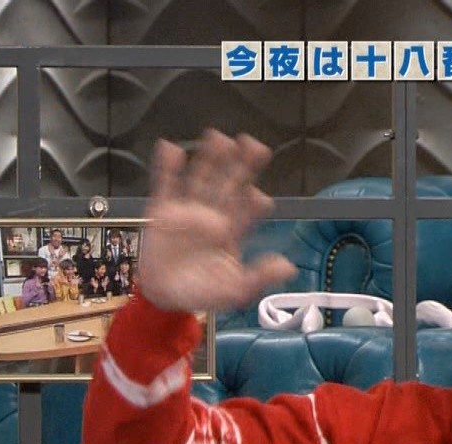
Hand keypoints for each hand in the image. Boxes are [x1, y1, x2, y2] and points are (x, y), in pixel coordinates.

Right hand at [135, 130, 294, 312]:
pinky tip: (170, 148)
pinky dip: (167, 167)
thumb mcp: (234, 291)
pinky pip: (166, 184)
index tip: (259, 198)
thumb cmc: (202, 293)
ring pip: (202, 178)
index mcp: (232, 230)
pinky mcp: (164, 211)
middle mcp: (213, 215)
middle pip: (229, 184)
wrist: (164, 298)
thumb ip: (259, 278)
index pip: (248, 209)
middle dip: (240, 165)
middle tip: (252, 144)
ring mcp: (189, 210)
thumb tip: (287, 266)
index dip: (256, 200)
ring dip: (209, 158)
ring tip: (217, 137)